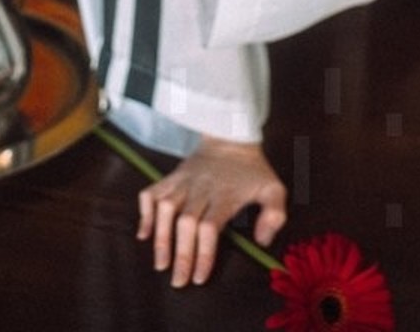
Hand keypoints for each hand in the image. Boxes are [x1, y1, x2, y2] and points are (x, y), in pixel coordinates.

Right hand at [137, 137, 286, 286]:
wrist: (230, 136)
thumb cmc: (252, 170)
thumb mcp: (274, 188)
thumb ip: (275, 214)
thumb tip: (262, 240)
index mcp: (225, 195)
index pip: (210, 227)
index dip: (203, 254)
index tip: (199, 278)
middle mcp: (201, 188)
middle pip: (186, 222)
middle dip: (180, 254)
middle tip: (177, 282)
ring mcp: (183, 181)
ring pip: (166, 207)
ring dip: (161, 237)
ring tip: (160, 264)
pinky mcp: (172, 177)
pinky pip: (152, 192)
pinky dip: (145, 213)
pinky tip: (144, 233)